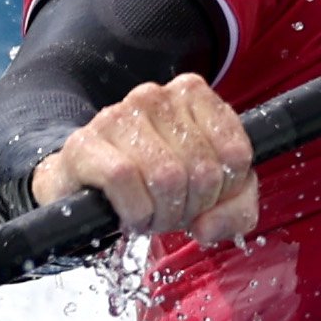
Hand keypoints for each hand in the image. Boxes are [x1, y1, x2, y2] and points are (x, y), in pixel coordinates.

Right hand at [30, 73, 260, 243]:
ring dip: (162, 215)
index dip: (224, 193)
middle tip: (172, 213)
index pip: (235, 153)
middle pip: (202, 171)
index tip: (205, 200)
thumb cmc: (155, 185)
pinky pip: (124, 179)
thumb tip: (210, 225)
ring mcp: (118, 114)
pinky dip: (134, 212)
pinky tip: (129, 215)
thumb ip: (236, 210)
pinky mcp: (85, 143)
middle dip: (191, 209)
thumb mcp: (211, 196)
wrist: (87, 187)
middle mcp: (156, 95)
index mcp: (192, 94)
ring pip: (166, 176)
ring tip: (151, 215)